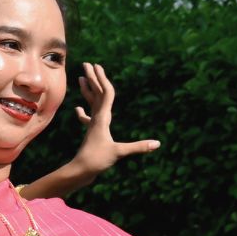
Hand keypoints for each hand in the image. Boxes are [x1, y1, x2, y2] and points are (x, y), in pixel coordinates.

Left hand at [71, 63, 158, 177]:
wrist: (79, 171)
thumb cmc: (97, 160)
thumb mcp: (118, 152)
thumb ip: (138, 147)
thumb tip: (157, 144)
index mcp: (103, 119)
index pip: (105, 94)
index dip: (103, 79)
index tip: (97, 66)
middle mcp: (97, 119)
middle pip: (96, 94)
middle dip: (92, 78)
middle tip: (87, 64)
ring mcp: (93, 126)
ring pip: (91, 104)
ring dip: (87, 90)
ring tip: (80, 78)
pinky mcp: (91, 134)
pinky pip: (88, 120)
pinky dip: (84, 113)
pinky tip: (78, 110)